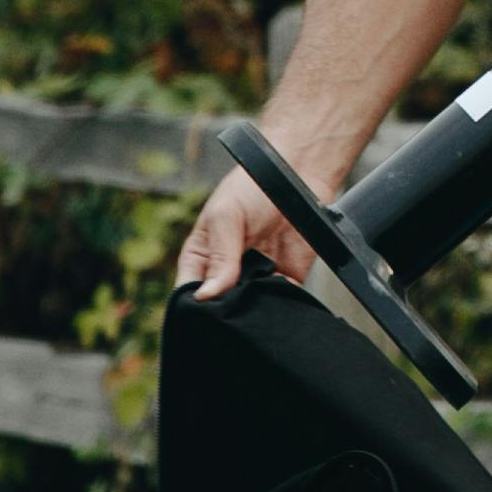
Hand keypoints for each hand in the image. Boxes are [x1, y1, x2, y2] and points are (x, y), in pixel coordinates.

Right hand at [171, 155, 315, 301]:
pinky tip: (279, 301)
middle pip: (220, 307)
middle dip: (226, 313)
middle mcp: (227, 272)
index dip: (194, 307)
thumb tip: (205, 295)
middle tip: (233, 311)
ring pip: (249, 311)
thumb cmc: (253, 185)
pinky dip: (279, 308)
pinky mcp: (286, 281)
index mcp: (202, 256)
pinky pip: (280, 305)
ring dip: (253, 312)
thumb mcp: (226, 215)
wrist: (301, 172)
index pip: (189, 292)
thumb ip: (219, 257)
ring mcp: (256, 277)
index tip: (201, 318)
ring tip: (257, 301)